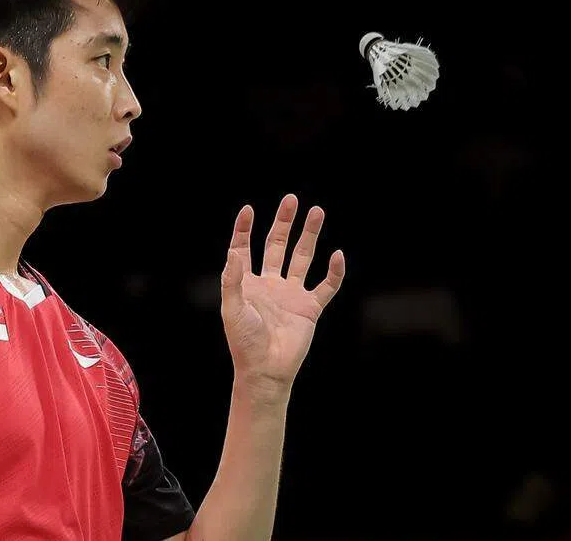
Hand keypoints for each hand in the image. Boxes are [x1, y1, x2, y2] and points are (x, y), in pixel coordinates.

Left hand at [220, 194, 344, 398]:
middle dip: (284, 222)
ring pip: (302, 257)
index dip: (244, 229)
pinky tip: (337, 255)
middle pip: (277, 245)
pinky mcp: (310, 308)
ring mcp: (291, 294)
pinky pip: (326, 286)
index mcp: (248, 282)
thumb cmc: (244, 342)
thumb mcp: (232, 309)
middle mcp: (271, 283)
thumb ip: (233, 280)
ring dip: (309, 235)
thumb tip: (234, 252)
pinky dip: (334, 272)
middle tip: (292, 199)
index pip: (245, 248)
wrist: (265, 370)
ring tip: (317, 211)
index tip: (248, 210)